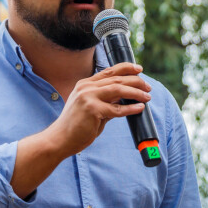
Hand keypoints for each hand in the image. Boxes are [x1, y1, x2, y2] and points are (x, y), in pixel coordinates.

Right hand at [10, 62, 150, 198]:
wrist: (60, 139)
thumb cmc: (76, 125)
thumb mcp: (90, 107)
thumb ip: (105, 100)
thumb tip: (125, 96)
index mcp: (85, 84)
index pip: (109, 71)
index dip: (126, 68)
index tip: (138, 69)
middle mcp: (86, 87)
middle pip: (117, 79)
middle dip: (136, 81)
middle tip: (148, 87)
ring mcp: (88, 97)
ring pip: (119, 89)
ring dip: (136, 92)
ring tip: (147, 96)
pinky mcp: (92, 110)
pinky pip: (117, 109)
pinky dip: (131, 108)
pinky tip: (140, 108)